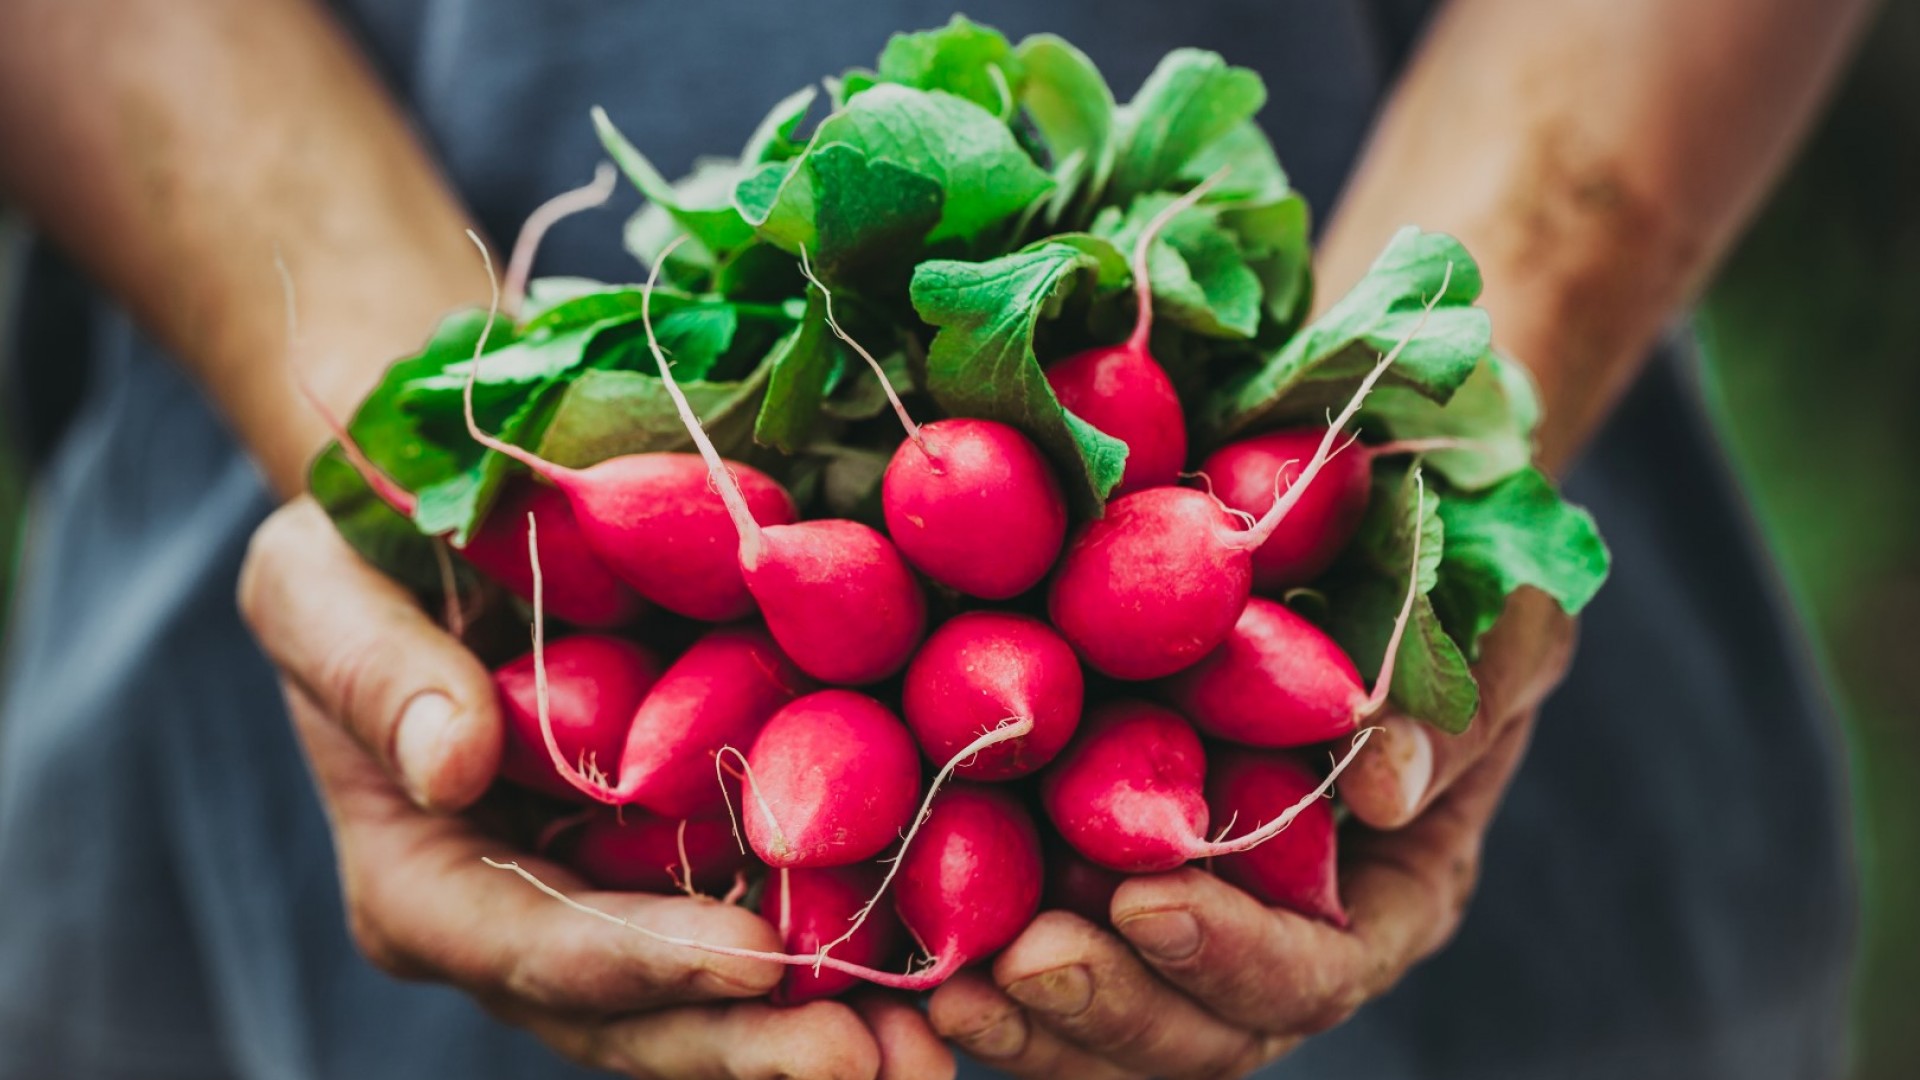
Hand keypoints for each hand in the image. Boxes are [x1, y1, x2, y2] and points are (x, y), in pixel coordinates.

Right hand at [239, 498, 954, 1079]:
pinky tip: (937, 963)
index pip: (529, 946)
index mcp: (424, 880)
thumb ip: (369, 671)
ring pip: (713, 996)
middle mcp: (523, 919)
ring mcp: (612, 899)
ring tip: (930, 1050)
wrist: (447, 520)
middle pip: (635, 1012)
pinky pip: (767, 915)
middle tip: (873, 1065)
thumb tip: (450, 764)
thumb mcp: (317, 584)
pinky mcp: (687, 856)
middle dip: (750, 1046)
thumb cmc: (359, 550)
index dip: (637, 963)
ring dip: (818, 1029)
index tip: (753, 965)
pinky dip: (846, 946)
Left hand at [926, 590, 1574, 1078]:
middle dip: (1113, 1007)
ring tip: (949, 990)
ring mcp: (1195, 935)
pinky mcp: (1104, 897)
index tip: (1145, 899)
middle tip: (1025, 965)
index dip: (1231, 953)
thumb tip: (1386, 786)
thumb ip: (1462, 704)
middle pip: (1204, 1034)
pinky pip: (1048, 969)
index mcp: (1388, 900)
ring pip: (1116, 1033)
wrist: (1366, 559)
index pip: (1312, 972)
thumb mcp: (1497, 625)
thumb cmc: (1453, 587)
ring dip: (1035, 1025)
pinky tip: (918, 957)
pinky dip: (989, 974)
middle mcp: (1288, 944)